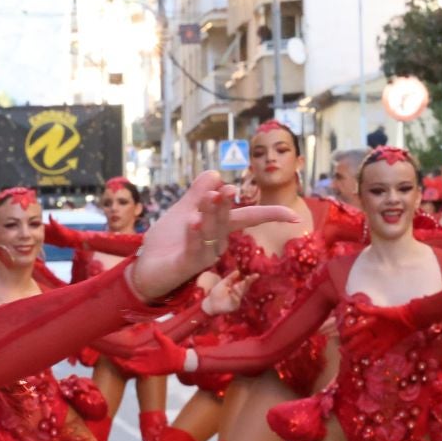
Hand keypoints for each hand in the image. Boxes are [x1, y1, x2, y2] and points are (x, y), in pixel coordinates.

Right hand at [118, 331, 187, 376]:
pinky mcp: (150, 371)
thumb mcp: (166, 342)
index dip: (128, 350)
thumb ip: (160, 337)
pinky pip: (139, 371)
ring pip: (134, 365)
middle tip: (114, 357)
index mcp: (148, 351)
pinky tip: (127, 368)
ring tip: (118, 362)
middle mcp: (146, 358)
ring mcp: (148, 365)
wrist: (180, 361)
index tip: (121, 348)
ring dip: (127, 364)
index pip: (136, 350)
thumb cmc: (174, 350)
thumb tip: (154, 329)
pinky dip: (133, 369)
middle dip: (124, 358)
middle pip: (132, 358)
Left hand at [130, 173, 298, 303]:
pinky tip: (193, 221)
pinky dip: (195, 235)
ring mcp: (204, 256)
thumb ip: (198, 193)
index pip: (249, 218)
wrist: (146, 268)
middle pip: (228, 222)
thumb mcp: (183, 211)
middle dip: (226, 205)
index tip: (295, 216)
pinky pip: (195, 250)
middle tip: (225, 189)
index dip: (271, 215)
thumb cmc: (169, 240)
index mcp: (220, 227)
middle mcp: (217, 242)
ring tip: (208, 198)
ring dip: (212, 216)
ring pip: (213, 234)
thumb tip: (216, 173)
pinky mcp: (187, 266)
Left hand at [201, 273, 252, 316]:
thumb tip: (238, 271)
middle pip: (245, 288)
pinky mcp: (233, 307)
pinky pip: (234, 301)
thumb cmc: (216, 294)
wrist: (210, 304)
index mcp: (236, 289)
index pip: (245, 283)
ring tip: (238, 284)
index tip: (257, 275)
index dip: (251, 279)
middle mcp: (238, 295)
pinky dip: (233, 297)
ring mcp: (236, 301)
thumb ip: (230, 277)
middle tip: (249, 277)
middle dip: (247, 283)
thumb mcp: (223, 283)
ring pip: (240, 294)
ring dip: (239, 289)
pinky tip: (232, 292)